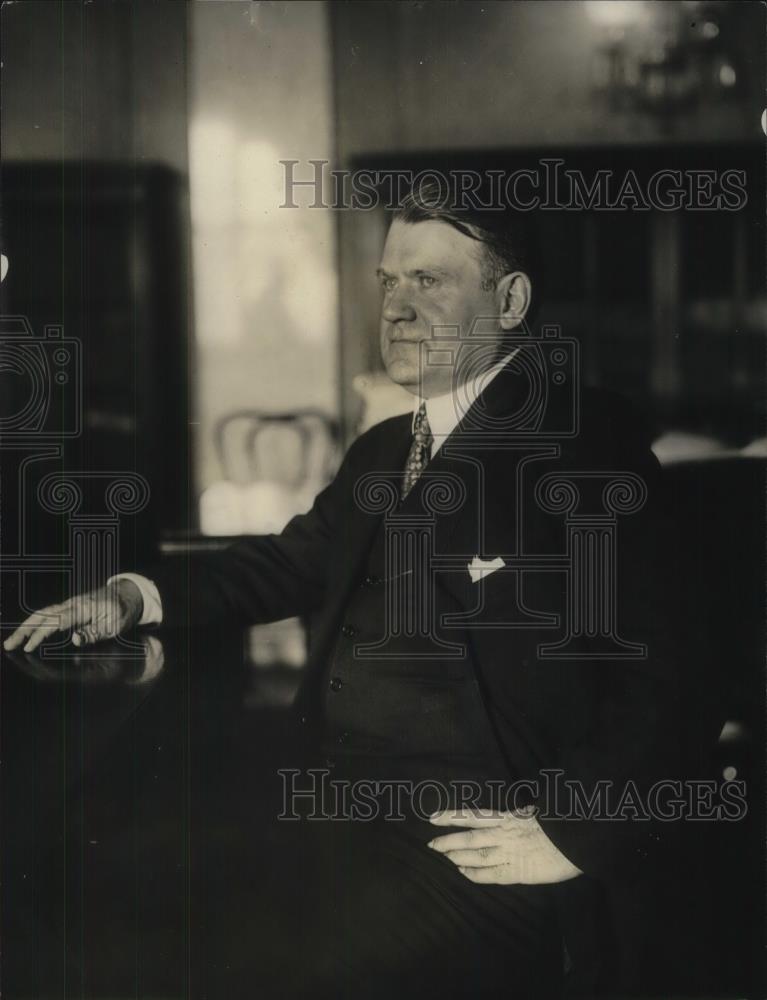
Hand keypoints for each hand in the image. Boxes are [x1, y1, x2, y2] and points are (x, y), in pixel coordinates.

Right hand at [3, 580, 143, 653]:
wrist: (127, 594)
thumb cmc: (122, 611)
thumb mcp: (115, 625)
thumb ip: (94, 632)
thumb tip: (75, 640)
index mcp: (82, 608)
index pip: (55, 622)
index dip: (40, 635)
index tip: (28, 648)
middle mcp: (72, 604)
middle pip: (42, 615)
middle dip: (23, 630)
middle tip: (8, 645)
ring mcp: (69, 605)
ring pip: (42, 614)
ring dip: (25, 627)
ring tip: (12, 641)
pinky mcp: (69, 608)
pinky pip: (48, 614)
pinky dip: (34, 623)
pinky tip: (26, 633)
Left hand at [427, 807, 582, 884]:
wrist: (578, 838)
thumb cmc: (561, 821)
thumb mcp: (537, 810)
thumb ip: (522, 813)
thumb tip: (518, 812)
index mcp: (508, 816)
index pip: (473, 815)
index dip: (452, 816)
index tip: (433, 817)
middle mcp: (503, 834)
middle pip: (469, 836)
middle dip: (448, 840)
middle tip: (430, 844)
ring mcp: (509, 853)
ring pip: (476, 854)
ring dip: (458, 856)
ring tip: (443, 856)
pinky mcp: (518, 872)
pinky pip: (491, 874)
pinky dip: (475, 874)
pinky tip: (464, 872)